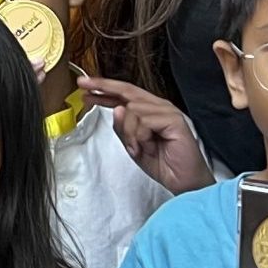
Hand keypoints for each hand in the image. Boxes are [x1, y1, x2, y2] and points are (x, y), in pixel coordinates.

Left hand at [76, 76, 211, 193]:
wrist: (183, 182)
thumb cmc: (163, 164)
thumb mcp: (133, 146)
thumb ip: (123, 128)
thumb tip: (116, 109)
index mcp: (149, 111)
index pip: (124, 95)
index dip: (104, 89)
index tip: (85, 86)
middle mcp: (159, 107)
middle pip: (127, 90)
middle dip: (103, 87)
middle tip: (84, 85)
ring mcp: (168, 111)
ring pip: (131, 109)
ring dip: (129, 133)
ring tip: (139, 148)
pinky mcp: (174, 120)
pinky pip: (144, 121)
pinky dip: (140, 137)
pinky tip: (149, 147)